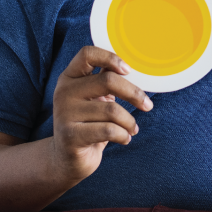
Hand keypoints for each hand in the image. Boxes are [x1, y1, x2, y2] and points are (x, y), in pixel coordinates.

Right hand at [50, 45, 151, 184]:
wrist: (66, 158)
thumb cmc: (88, 122)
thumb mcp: (94, 98)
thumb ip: (106, 79)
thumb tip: (134, 63)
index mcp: (70, 77)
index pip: (87, 54)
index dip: (111, 58)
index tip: (129, 70)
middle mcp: (63, 92)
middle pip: (107, 81)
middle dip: (134, 94)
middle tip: (147, 105)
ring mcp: (65, 114)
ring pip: (112, 110)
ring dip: (130, 122)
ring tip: (132, 129)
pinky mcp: (71, 136)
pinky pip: (109, 130)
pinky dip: (124, 135)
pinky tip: (125, 139)